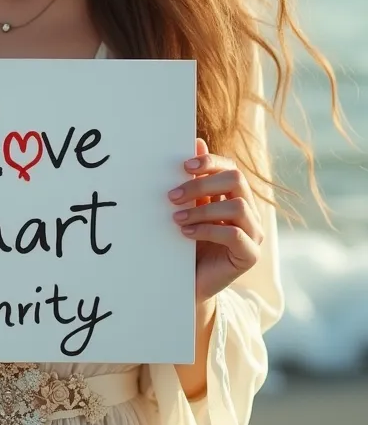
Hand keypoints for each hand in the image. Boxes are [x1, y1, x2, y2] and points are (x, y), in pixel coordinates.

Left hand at [167, 137, 263, 303]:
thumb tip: (196, 141)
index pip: (230, 168)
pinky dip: (208, 230)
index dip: (210, 163)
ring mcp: (253, 233)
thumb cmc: (187, 243)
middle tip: (172, 197)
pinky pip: (235, 234)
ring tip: (176, 219)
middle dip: (201, 185)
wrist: (188, 283)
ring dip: (202, 210)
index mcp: (235, 196)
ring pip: (236, 206)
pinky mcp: (250, 255)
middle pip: (236, 180)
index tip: (184, 166)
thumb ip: (194, 178)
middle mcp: (249, 211)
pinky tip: (187, 233)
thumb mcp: (188, 208)